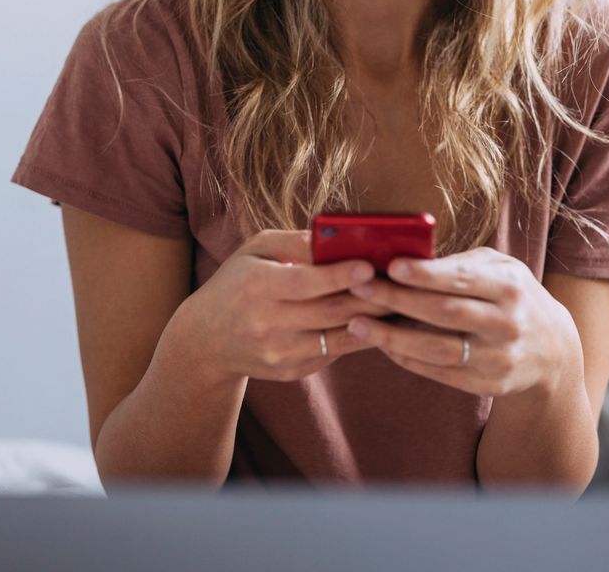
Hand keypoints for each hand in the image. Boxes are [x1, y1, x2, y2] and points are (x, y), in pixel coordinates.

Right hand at [182, 229, 391, 382]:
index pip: (304, 282)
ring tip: (400, 303)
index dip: (338, 275)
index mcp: (257, 287)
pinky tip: (378, 322)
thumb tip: (335, 236)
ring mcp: (279, 354)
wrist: (206, 340)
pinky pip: (332, 353)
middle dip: (369, 297)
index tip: (369, 265)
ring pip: (337, 338)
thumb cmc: (237, 281)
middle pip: (329, 312)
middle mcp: (267, 324)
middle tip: (402, 283)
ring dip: (373, 321)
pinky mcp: (291, 372)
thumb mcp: (255, 250)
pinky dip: (358, 337)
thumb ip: (293, 242)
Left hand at [346, 245, 578, 396]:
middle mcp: (506, 322)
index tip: (390, 267)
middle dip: (397, 300)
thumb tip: (407, 257)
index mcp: (509, 285)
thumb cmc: (513, 295)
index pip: (461, 278)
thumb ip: (461, 263)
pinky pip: (440, 373)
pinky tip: (383, 345)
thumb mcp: (500, 268)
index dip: (424, 274)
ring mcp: (498, 357)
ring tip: (358, 324)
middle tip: (359, 288)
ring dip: (392, 337)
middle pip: (444, 312)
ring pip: (437, 349)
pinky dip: (407, 359)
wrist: (554, 350)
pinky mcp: (489, 385)